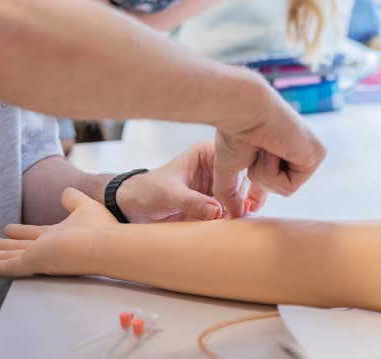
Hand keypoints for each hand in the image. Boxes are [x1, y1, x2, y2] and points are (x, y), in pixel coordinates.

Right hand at [0, 188, 113, 277]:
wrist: (107, 245)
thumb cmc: (102, 228)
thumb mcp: (85, 206)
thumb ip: (73, 199)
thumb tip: (65, 193)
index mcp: (57, 237)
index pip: (33, 236)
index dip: (19, 233)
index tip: (7, 229)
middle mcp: (45, 249)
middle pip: (17, 248)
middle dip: (0, 246)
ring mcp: (38, 257)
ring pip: (8, 256)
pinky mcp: (33, 263)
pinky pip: (8, 266)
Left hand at [114, 140, 262, 221]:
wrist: (136, 207)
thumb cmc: (148, 191)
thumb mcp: (168, 194)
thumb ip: (191, 201)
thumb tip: (217, 211)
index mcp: (207, 153)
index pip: (234, 163)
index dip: (238, 182)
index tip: (240, 204)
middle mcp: (218, 166)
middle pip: (244, 181)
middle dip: (242, 200)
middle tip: (237, 218)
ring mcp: (220, 185)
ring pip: (243, 197)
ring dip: (240, 212)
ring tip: (234, 224)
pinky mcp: (218, 202)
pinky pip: (235, 210)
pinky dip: (236, 219)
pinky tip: (233, 227)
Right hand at [213, 76, 326, 217]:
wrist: (244, 111)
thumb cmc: (235, 131)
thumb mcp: (228, 167)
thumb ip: (229, 192)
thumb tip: (233, 216)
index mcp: (281, 148)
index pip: (277, 179)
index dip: (261, 191)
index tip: (251, 204)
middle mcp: (298, 149)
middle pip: (280, 188)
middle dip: (260, 177)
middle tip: (256, 150)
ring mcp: (309, 152)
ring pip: (285, 189)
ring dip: (265, 173)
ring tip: (263, 147)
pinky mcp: (317, 155)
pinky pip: (290, 186)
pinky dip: (272, 172)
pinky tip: (272, 149)